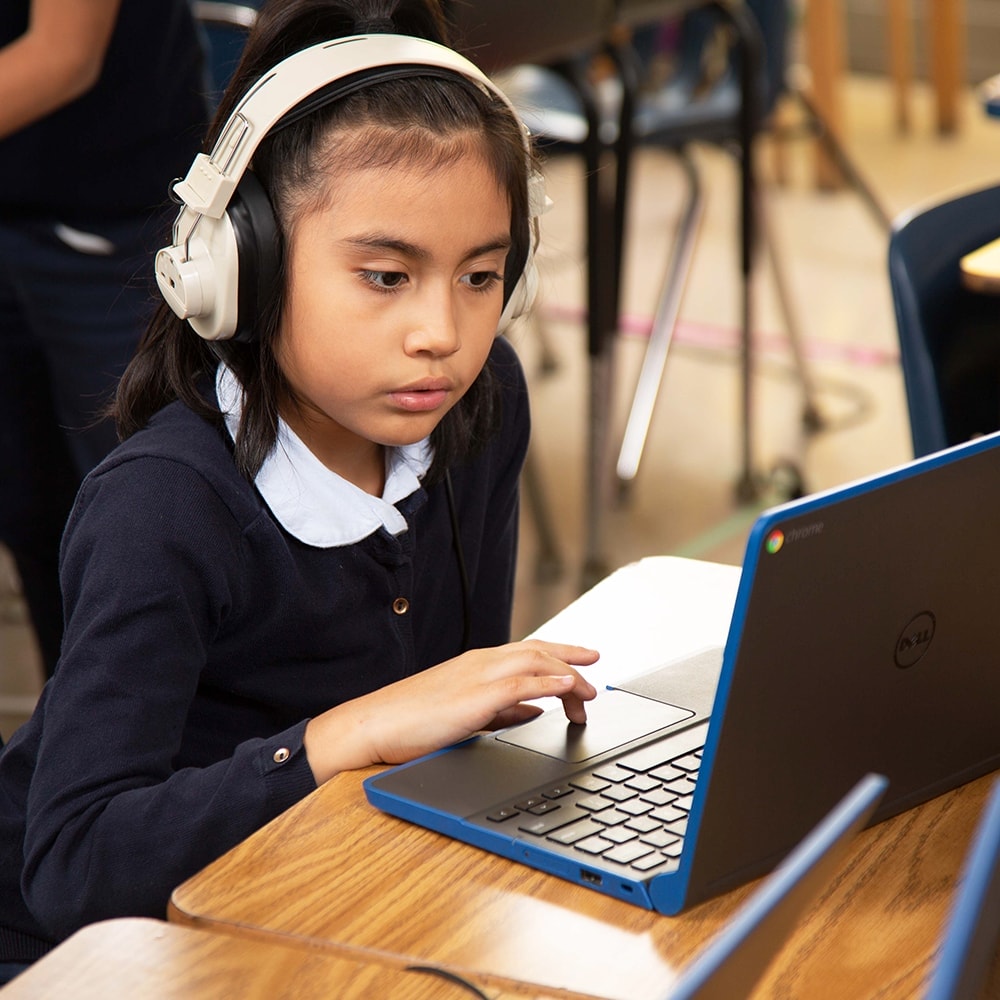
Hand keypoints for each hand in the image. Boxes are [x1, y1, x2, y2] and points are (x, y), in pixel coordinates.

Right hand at [304, 640, 598, 783]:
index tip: (583, 663)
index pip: (528, 651)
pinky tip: (568, 688)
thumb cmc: (410, 722)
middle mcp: (480, 663)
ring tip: (589, 690)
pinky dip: (549, 682)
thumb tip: (534, 711)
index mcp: (476, 665)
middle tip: (596, 672)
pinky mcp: (473, 697)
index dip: (561, 655)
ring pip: (534, 661)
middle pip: (538, 650)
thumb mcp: (465, 714)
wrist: (372, 725)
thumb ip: (502, 711)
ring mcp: (476, 677)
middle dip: (572, 659)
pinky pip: (520, 684)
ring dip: (568, 674)